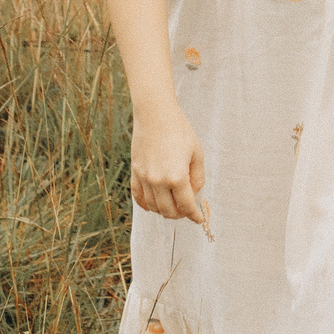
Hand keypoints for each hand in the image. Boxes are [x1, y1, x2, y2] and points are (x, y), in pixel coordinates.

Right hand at [131, 101, 207, 225]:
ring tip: (173, 206)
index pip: (186, 206)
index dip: (194, 216)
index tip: (199, 220)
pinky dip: (146, 204)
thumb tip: (194, 194)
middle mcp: (158, 181)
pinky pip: (138, 196)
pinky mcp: (135, 171)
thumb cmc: (180, 130)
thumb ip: (197, 177)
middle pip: (169, 211)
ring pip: (153, 206)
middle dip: (180, 214)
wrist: (155, 114)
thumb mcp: (197, 153)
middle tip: (187, 210)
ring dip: (164, 210)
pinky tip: (154, 205)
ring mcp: (144, 177)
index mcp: (177, 177)